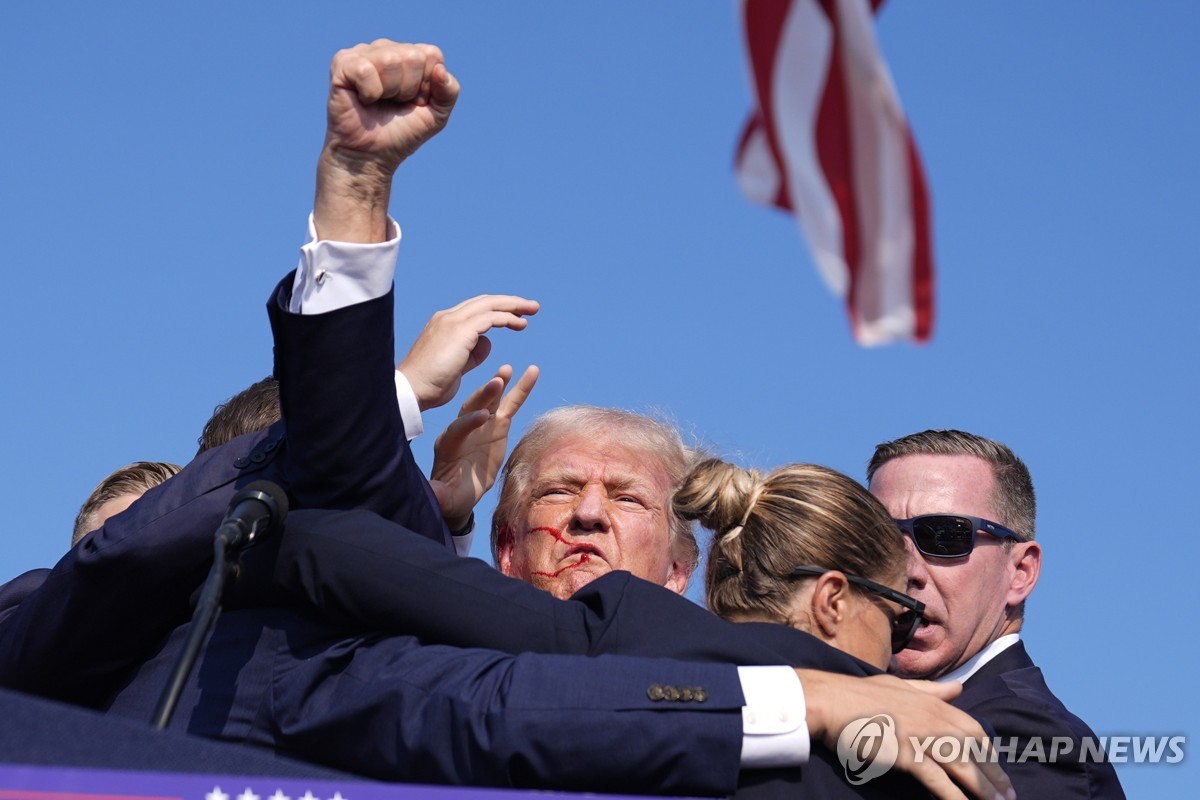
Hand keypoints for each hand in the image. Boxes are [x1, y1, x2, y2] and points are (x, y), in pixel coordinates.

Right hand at [314, 39, 460, 241]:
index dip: (427, 85)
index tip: (414, 102)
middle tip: (393, 104)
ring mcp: (362, 53)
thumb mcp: (436, 115)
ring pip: (391, 60)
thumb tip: (439, 69)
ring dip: (389, 91)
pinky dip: (370, 93)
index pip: (432, 54)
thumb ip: (450, 91)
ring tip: (378, 102)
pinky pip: (366, 70)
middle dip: (408, 89)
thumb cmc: (401, 133)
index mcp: (409, 54)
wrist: (371, 156)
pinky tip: (363, 100)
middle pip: (413, 56)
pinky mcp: (342, 64)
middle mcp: (386, 48)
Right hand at [398, 295, 538, 411]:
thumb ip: (471, 353)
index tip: (516, 315)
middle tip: (531, 306)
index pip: (474, 309)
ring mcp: (452, 321)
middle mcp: (447, 317)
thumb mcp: (456, 365)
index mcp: (443, 324)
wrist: (412, 391)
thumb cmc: (430, 385)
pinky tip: (520, 324)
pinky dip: (507, 318)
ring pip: (489, 305)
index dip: (497, 309)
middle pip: (484, 301)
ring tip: (532, 310)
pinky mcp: (460, 331)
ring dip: (513, 306)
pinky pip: (491, 318)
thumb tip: (486, 343)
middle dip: (509, 302)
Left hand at [430, 365, 539, 529]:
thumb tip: (433, 495)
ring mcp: (482, 423)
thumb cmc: (452, 495)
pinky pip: (511, 403)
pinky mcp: (498, 424)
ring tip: (508, 369)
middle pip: (473, 407)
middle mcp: (463, 428)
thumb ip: (439, 494)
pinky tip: (532, 372)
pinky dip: (521, 388)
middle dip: (484, 395)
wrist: (461, 491)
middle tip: (496, 382)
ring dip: (499, 384)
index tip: (483, 418)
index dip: (469, 423)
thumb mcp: (444, 497)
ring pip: (491, 400)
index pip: (458, 429)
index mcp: (448, 444)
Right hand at [797, 670, 1013, 799]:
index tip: (997, 767)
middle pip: (975, 750)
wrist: (831, 701)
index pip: (973, 728)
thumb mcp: (900, 685)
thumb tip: (959, 687)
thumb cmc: (860, 694)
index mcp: (933, 702)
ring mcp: (922, 737)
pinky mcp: (907, 755)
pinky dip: (955, 796)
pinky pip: (938, 781)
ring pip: (964, 767)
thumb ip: (932, 690)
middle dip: (995, 775)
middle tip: (1009, 796)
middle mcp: (934, 718)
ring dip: (985, 789)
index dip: (988, 751)